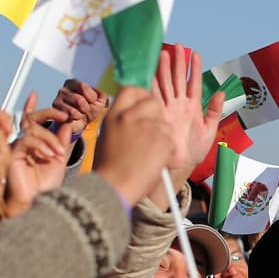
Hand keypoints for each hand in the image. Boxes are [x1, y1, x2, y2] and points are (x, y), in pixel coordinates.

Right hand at [4, 92, 69, 217]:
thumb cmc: (46, 185)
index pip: (32, 120)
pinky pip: (26, 140)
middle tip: (64, 116)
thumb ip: (61, 142)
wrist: (39, 201)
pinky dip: (40, 145)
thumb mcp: (58, 160)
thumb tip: (67, 124)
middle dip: (48, 114)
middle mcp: (22, 143)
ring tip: (59, 153)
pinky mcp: (12, 154)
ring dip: (50, 138)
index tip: (44, 99)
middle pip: (31, 119)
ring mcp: (16, 147)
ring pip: (32, 130)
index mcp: (32, 143)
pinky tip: (49, 155)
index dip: (36, 108)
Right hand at [52, 78, 108, 138]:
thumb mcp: (99, 100)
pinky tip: (75, 118)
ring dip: (82, 113)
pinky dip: (76, 118)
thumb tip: (103, 90)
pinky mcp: (56, 111)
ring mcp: (57, 100)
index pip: (84, 87)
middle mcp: (63, 89)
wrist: (81, 123)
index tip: (92, 101)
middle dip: (87, 107)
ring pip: (74, 109)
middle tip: (85, 109)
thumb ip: (102, 94)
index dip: (92, 97)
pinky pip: (70, 115)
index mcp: (73, 83)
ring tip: (81, 113)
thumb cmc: (89, 109)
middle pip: (79, 99)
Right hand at [94, 86, 174, 207]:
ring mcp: (149, 127)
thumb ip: (122, 122)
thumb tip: (134, 117)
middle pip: (154, 102)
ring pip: (165, 124)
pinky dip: (167, 153)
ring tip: (148, 155)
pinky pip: (170, 141)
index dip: (141, 94)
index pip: (131, 90)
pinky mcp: (163, 140)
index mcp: (115, 115)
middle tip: (152, 133)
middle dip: (157, 115)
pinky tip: (154, 163)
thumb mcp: (108, 136)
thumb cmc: (109, 168)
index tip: (144, 103)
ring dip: (162, 137)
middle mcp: (132, 116)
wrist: (114, 187)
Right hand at [152, 43, 222, 179]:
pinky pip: (154, 97)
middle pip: (177, 78)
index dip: (194, 69)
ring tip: (163, 53)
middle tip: (177, 46)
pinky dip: (151, 84)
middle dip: (177, 62)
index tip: (195, 54)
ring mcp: (168, 108)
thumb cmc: (195, 150)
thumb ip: (215, 111)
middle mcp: (179, 104)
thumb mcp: (209, 130)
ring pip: (165, 84)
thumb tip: (221, 93)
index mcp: (192, 106)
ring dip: (164, 69)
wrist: (180, 165)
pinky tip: (150, 72)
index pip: (193, 83)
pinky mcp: (158, 115)